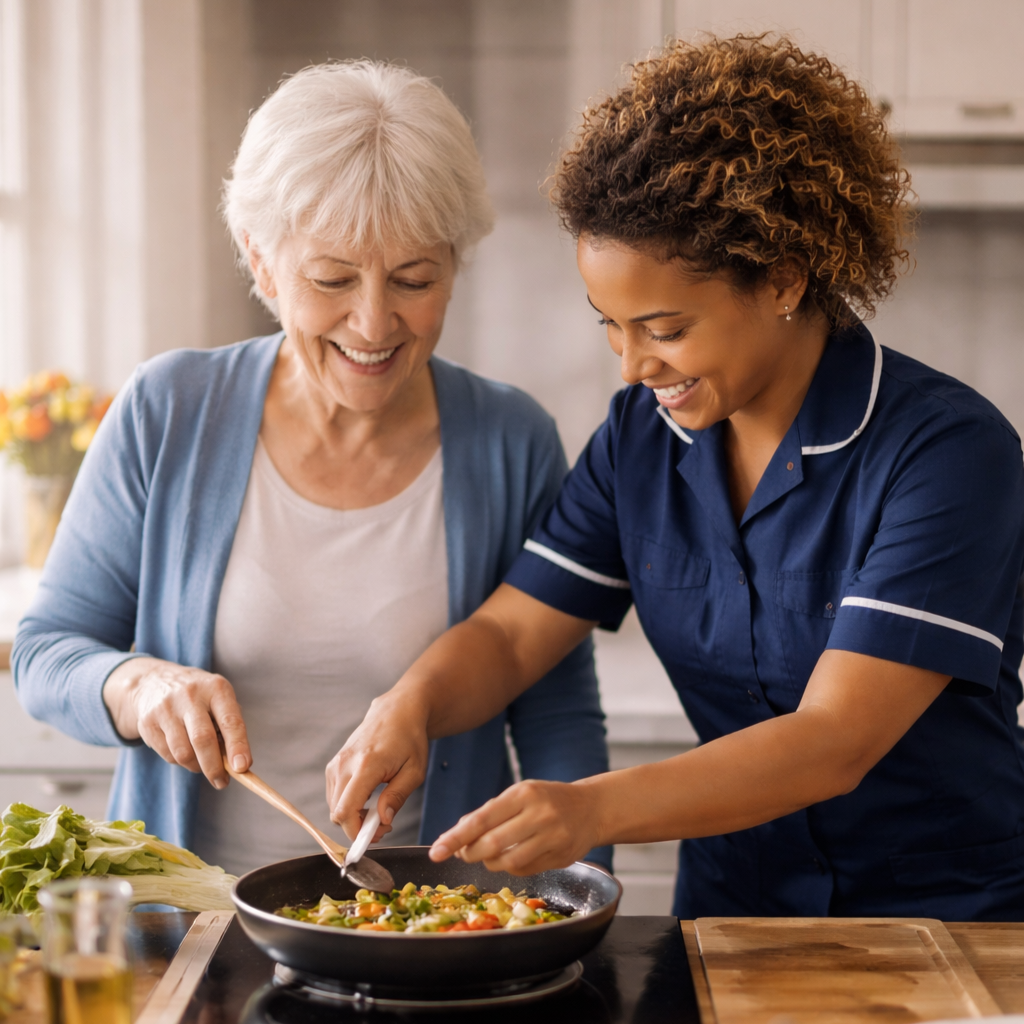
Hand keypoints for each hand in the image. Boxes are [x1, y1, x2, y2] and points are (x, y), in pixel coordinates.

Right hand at [102, 657, 250, 788]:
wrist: (153, 682)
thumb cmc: (199, 697)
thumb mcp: (219, 699)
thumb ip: (229, 727)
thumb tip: (237, 765)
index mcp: (216, 688)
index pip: (230, 721)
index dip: (237, 746)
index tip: (242, 768)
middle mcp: (190, 695)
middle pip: (203, 739)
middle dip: (214, 767)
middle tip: (222, 782)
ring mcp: (165, 708)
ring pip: (182, 752)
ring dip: (196, 767)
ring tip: (202, 765)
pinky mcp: (147, 723)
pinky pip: (167, 755)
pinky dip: (180, 762)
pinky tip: (184, 752)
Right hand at [326, 689, 430, 840]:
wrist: (397, 711)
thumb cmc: (410, 738)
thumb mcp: (414, 770)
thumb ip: (397, 796)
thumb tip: (383, 820)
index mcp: (366, 765)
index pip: (346, 811)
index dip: (357, 832)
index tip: (377, 835)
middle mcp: (345, 764)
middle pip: (337, 813)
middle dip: (357, 827)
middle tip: (383, 824)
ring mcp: (336, 763)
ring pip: (334, 806)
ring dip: (353, 817)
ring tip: (378, 809)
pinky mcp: (334, 764)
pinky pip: (334, 795)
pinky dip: (348, 804)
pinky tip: (368, 799)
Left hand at [428, 779, 600, 873]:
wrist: (591, 808)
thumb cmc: (548, 800)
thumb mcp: (520, 795)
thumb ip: (491, 813)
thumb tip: (458, 835)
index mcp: (523, 794)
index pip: (481, 819)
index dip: (455, 838)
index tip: (436, 851)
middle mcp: (539, 814)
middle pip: (492, 844)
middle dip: (470, 853)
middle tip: (461, 854)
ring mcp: (552, 836)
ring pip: (507, 862)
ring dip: (489, 863)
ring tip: (488, 855)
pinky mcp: (560, 856)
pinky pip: (524, 870)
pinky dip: (510, 867)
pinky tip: (513, 856)